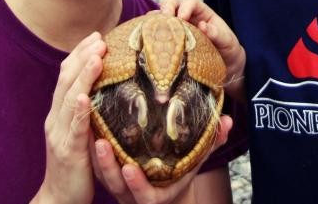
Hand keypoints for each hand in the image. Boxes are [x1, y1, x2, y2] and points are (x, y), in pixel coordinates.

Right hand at [32, 31, 105, 203]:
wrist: (59, 199)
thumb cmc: (77, 164)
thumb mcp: (84, 131)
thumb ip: (91, 110)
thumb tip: (112, 88)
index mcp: (60, 112)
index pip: (67, 75)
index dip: (80, 54)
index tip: (96, 35)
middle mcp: (56, 118)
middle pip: (66, 79)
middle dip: (82, 55)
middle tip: (100, 37)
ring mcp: (59, 134)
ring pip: (69, 97)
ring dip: (83, 74)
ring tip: (97, 55)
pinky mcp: (68, 152)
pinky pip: (73, 127)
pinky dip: (77, 109)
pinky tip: (84, 96)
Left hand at [91, 114, 233, 203]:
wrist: (167, 195)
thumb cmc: (182, 174)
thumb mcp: (198, 161)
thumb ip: (213, 142)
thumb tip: (228, 122)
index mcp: (156, 195)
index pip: (143, 195)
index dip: (136, 184)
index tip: (129, 168)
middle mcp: (134, 194)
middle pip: (116, 186)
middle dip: (107, 166)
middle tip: (102, 144)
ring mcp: (120, 187)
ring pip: (103, 177)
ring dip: (96, 158)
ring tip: (93, 135)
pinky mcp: (110, 176)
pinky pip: (97, 168)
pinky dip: (91, 152)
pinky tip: (88, 129)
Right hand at [159, 0, 245, 101]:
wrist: (226, 70)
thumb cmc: (228, 52)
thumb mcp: (228, 43)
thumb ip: (218, 34)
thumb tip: (204, 26)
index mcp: (203, 14)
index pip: (192, 3)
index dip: (185, 6)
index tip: (182, 17)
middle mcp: (189, 18)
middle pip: (174, 3)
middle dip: (167, 7)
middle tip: (164, 17)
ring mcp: (178, 29)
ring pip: (163, 16)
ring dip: (156, 19)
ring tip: (150, 26)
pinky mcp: (171, 42)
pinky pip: (158, 33)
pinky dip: (151, 32)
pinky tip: (146, 38)